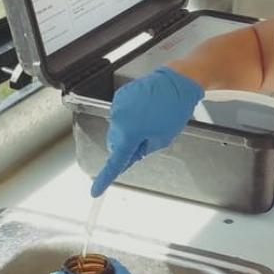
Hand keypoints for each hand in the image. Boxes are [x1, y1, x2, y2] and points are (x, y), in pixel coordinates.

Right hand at [90, 66, 203, 196]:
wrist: (177, 81)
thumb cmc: (174, 109)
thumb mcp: (162, 138)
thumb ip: (142, 150)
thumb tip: (131, 154)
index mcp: (128, 134)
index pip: (114, 162)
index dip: (105, 179)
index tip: (95, 191)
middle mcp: (118, 119)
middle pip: (116, 143)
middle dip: (128, 145)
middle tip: (149, 135)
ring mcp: (117, 105)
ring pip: (118, 128)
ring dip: (129, 128)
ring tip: (151, 117)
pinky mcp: (120, 95)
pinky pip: (121, 113)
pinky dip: (130, 115)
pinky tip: (146, 108)